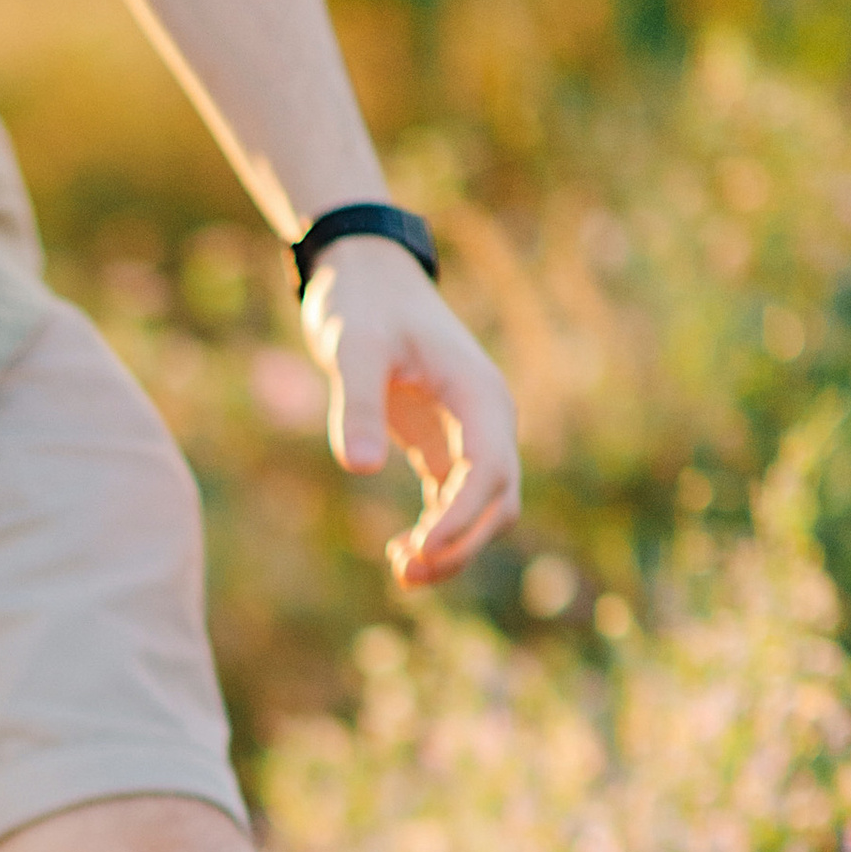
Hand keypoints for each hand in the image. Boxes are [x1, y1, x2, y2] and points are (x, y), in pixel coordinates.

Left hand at [299, 236, 519, 587]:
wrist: (368, 280)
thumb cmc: (363, 305)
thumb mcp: (352, 346)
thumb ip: (356, 403)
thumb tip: (358, 469)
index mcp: (479, 393)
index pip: (491, 469)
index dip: (462, 517)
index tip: (421, 547)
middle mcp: (486, 418)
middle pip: (497, 501)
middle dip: (460, 544)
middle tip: (403, 570)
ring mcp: (470, 434)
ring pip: (482, 510)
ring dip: (451, 547)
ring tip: (399, 571)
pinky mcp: (444, 445)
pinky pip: (454, 503)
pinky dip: (436, 533)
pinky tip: (399, 552)